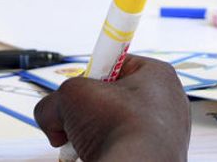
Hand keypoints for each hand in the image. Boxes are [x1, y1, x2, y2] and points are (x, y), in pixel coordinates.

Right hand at [34, 55, 189, 161]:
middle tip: (76, 119)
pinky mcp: (157, 155)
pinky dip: (106, 149)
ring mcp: (166, 131)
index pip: (116, 63)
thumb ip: (53, 100)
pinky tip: (98, 154)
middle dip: (88, 110)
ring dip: (94, 132)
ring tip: (86, 141)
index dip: (91, 75)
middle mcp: (167, 102)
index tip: (80, 86)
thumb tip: (49, 115)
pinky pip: (124, 145)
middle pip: (113, 97)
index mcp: (157, 75)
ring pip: (117, 125)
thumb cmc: (122, 128)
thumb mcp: (70, 96)